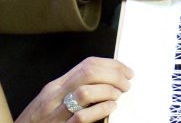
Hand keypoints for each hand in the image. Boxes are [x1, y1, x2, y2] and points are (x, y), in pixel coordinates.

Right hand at [15, 56, 133, 122]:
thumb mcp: (53, 102)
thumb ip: (73, 90)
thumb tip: (102, 83)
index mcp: (55, 87)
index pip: (86, 64)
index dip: (111, 64)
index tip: (126, 70)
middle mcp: (54, 97)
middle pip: (88, 73)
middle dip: (113, 74)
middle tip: (127, 83)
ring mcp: (56, 114)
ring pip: (85, 91)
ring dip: (108, 91)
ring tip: (118, 95)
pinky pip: (82, 117)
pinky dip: (100, 109)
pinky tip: (110, 108)